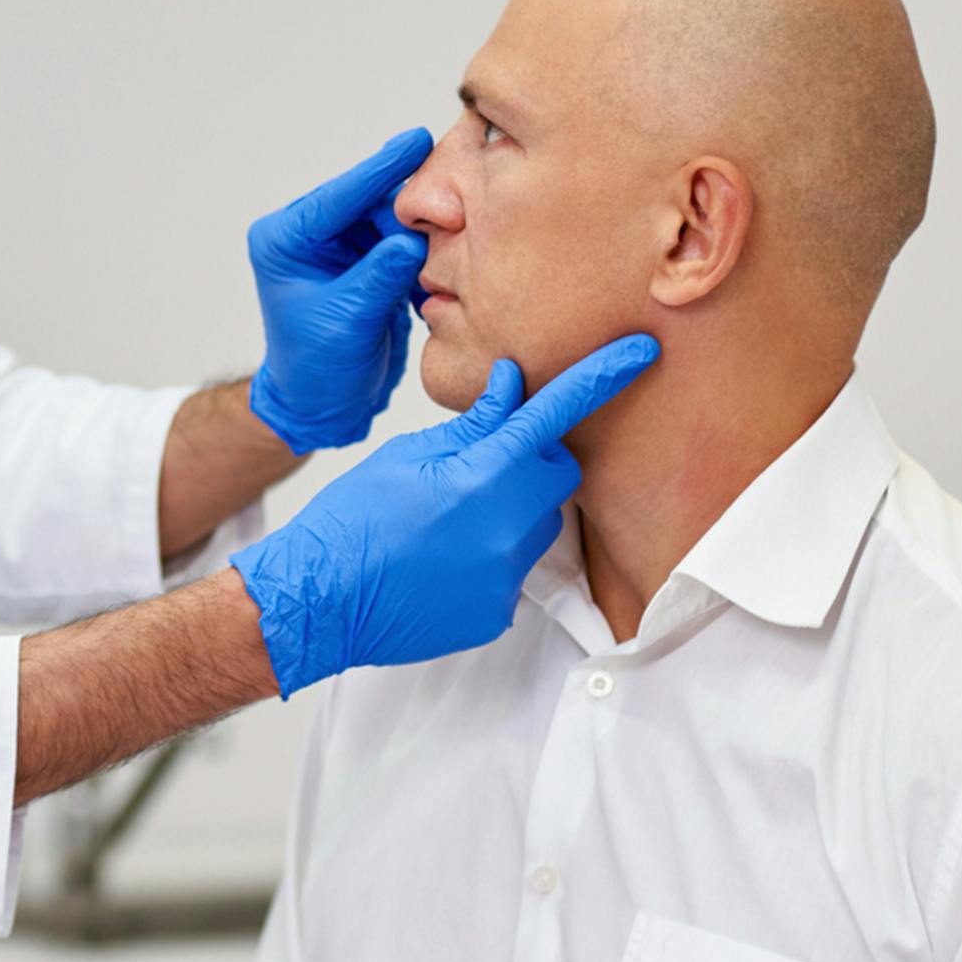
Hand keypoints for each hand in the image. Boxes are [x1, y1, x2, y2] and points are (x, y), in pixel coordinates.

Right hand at [230, 334, 660, 696]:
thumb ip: (471, 426)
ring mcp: (507, 574)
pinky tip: (443, 559)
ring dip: (512, 510)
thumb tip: (511, 386)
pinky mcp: (499, 611)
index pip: (557, 412)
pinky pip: (515, 568)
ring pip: (539, 523)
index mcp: (484, 474)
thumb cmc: (351, 519)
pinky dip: (490, 555)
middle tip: (482, 464)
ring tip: (450, 520)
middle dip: (535, 460)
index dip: (602, 376)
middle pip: (557, 474)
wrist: (319, 600)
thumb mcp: (407, 456)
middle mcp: (509, 526)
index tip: (642, 350)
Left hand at [248, 128, 433, 454]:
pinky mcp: (371, 265)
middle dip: (411, 202)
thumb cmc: (318, 369)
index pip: (340, 197)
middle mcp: (313, 236)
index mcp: (286, 240)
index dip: (381, 170)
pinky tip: (453, 248)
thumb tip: (411, 240)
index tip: (416, 141)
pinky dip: (428, 250)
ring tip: (458, 226)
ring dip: (424, 228)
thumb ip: (378, 277)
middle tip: (455, 195)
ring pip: (393, 221)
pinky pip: (405, 245)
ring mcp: (344, 249)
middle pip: (371, 202)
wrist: (325, 406)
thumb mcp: (347, 321)